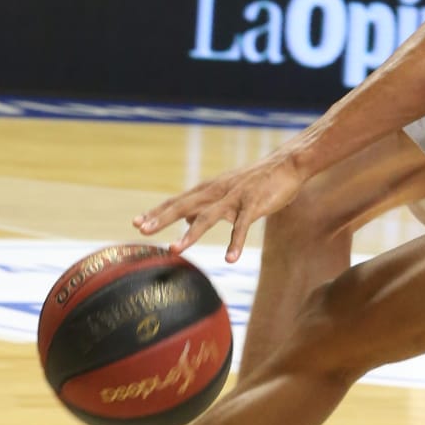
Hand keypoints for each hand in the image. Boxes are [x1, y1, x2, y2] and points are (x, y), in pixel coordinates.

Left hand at [134, 148, 305, 264]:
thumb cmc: (256, 181)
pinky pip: (243, 226)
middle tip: (141, 230)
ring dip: (190, 234)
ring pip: (208, 216)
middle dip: (162, 219)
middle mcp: (217, 191)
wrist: (287, 165)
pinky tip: (230, 259)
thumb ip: (206, 206)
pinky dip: (235, 242)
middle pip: (184, 205)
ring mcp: (235, 197)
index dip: (157, 212)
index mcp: (210, 189)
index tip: (136, 223)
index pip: (178, 201)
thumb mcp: (226, 192)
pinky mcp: (254, 204)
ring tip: (174, 250)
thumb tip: (186, 221)